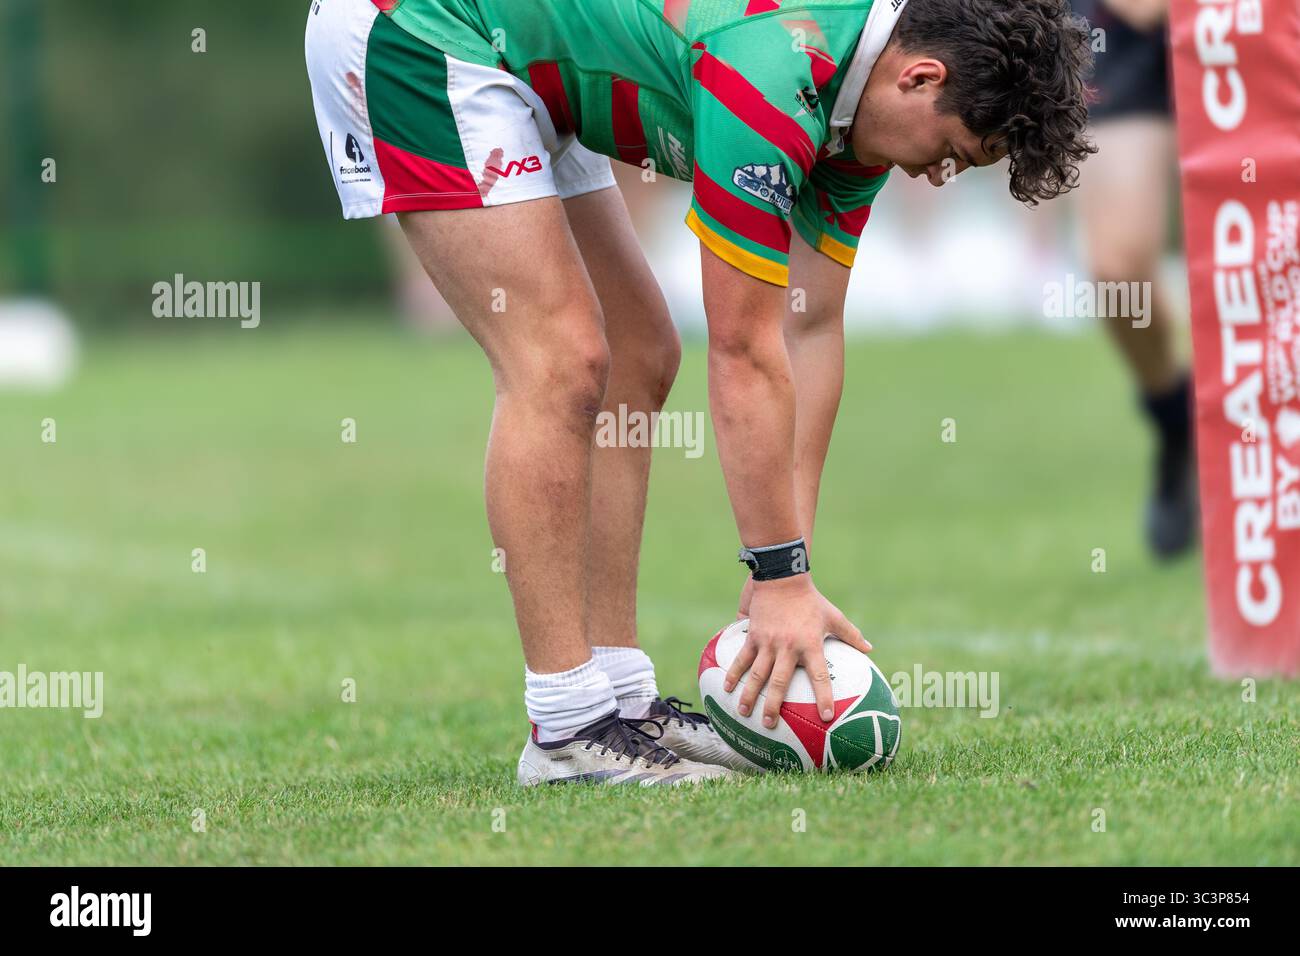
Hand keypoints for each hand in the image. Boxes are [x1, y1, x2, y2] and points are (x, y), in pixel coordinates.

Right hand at [723, 575, 871, 727]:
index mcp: (810, 644)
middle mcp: (788, 646)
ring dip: (749, 694)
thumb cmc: (811, 599)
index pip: (819, 675)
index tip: (826, 716)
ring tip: (744, 712)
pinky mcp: (753, 636)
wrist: (782, 578)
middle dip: (774, 704)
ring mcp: (768, 642)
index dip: (823, 696)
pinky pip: (742, 658)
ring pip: (757, 673)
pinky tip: (727, 687)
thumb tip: (869, 650)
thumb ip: (851, 635)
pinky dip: (734, 673)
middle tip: (769, 723)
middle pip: (780, 681)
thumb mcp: (834, 616)